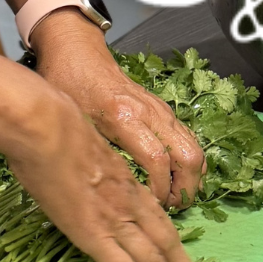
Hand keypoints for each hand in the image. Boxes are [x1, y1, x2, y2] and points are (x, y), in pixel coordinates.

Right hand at [5, 88, 204, 261]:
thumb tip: (69, 172)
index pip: (156, 218)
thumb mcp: (79, 146)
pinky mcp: (95, 236)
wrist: (44, 127)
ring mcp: (115, 221)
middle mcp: (129, 203)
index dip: (170, 241)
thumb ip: (84, 165)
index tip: (178, 257)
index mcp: (125, 181)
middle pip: (165, 244)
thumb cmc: (51, 126)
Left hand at [30, 13, 204, 208]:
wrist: (77, 53)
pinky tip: (173, 178)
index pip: (157, 160)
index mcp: (124, 118)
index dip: (159, 189)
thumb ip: (91, 150)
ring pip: (194, 148)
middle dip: (186, 188)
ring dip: (191, 177)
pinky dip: (187, 162)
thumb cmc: (68, 86)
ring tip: (174, 197)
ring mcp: (160, 110)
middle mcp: (150, 113)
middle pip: (189, 157)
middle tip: (171, 207)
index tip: (151, 206)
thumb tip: (107, 190)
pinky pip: (187, 140)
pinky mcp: (163, 110)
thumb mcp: (72, 121)